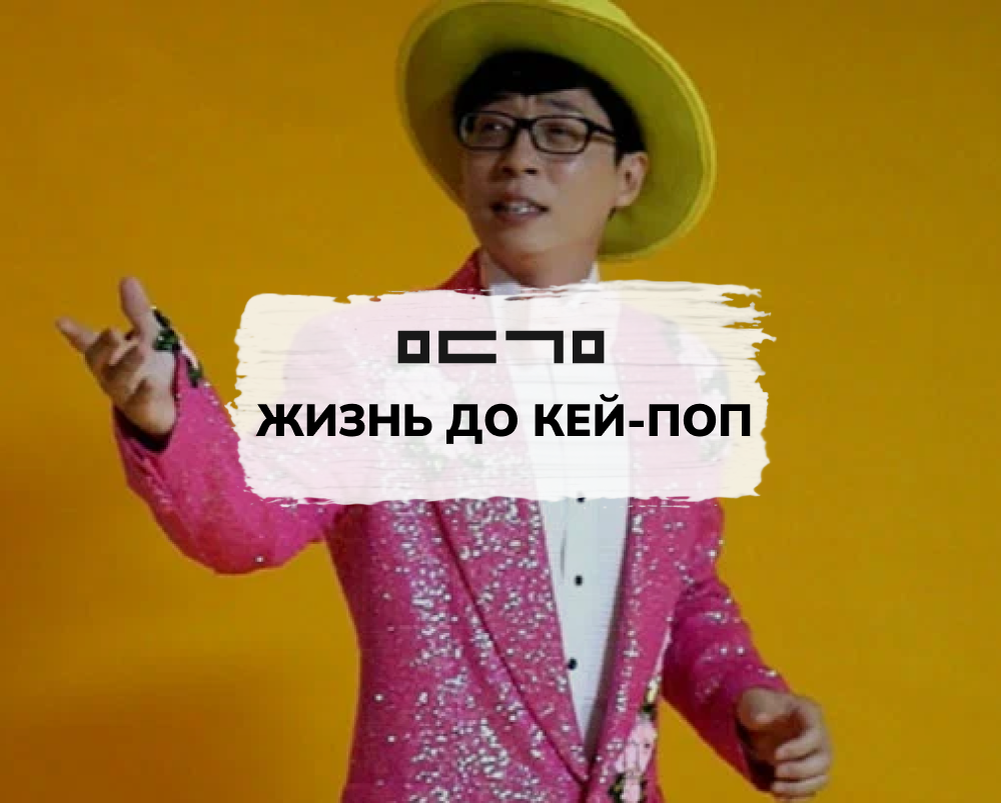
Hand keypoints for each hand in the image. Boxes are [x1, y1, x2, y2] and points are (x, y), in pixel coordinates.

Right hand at [56, 277, 177, 438]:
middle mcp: (112, 373)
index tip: (62, 321)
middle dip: (103, 346)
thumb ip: (138, 311)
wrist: (177, 404)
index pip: (88, 342)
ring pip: (118, 380)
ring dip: (128, 364)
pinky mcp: (142, 410)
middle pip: (99, 361)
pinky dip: (143, 392)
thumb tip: (127, 278)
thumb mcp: (151, 334)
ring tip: (142, 349)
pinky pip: (139, 402)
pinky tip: (151, 382)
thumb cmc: (158, 367)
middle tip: (112, 331)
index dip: (76, 333)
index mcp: (111, 355)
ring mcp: (125, 394)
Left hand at [737, 688, 831, 800]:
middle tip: (776, 772)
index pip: (814, 735)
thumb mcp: (754, 701)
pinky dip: (799, 798)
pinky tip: (780, 800)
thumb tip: (760, 719)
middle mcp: (819, 738)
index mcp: (809, 714)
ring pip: (821, 779)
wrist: (758, 717)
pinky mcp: (808, 773)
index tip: (775, 755)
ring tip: (775, 789)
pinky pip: (812, 790)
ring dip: (799, 788)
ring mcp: (816, 757)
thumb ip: (757, 708)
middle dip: (800, 771)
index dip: (798, 749)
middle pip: (823, 761)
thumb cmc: (759, 705)